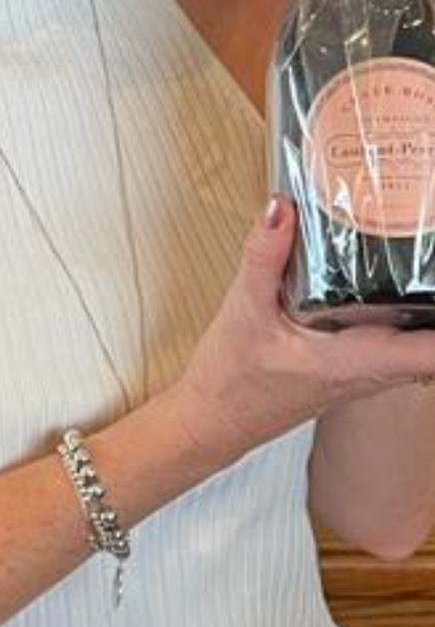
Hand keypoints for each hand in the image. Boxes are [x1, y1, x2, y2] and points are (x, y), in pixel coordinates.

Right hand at [175, 195, 434, 462]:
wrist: (213, 420)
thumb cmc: (231, 379)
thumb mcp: (244, 310)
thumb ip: (265, 256)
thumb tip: (282, 206)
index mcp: (355, 361)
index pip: (431, 355)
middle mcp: (370, 372)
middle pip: (432, 346)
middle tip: (428, 246)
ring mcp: (365, 374)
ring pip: (418, 345)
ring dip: (426, 308)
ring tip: (418, 259)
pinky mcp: (354, 368)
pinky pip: (397, 344)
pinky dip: (404, 314)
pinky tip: (391, 283)